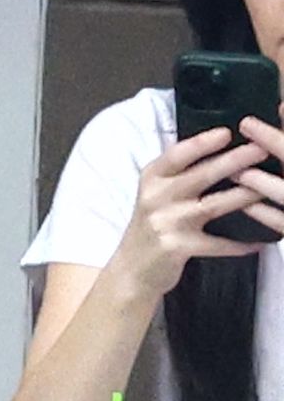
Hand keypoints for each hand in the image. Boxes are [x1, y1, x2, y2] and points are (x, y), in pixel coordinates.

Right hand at [113, 126, 269, 295]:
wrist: (132, 269)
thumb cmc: (151, 226)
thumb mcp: (155, 194)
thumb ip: (178, 175)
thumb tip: (219, 152)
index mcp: (151, 179)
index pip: (177, 154)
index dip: (202, 142)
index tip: (227, 132)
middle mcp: (156, 197)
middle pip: (201, 175)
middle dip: (234, 161)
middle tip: (261, 149)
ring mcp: (166, 223)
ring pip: (213, 206)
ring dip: (244, 196)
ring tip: (268, 188)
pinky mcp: (177, 247)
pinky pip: (217, 244)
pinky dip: (240, 244)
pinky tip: (260, 241)